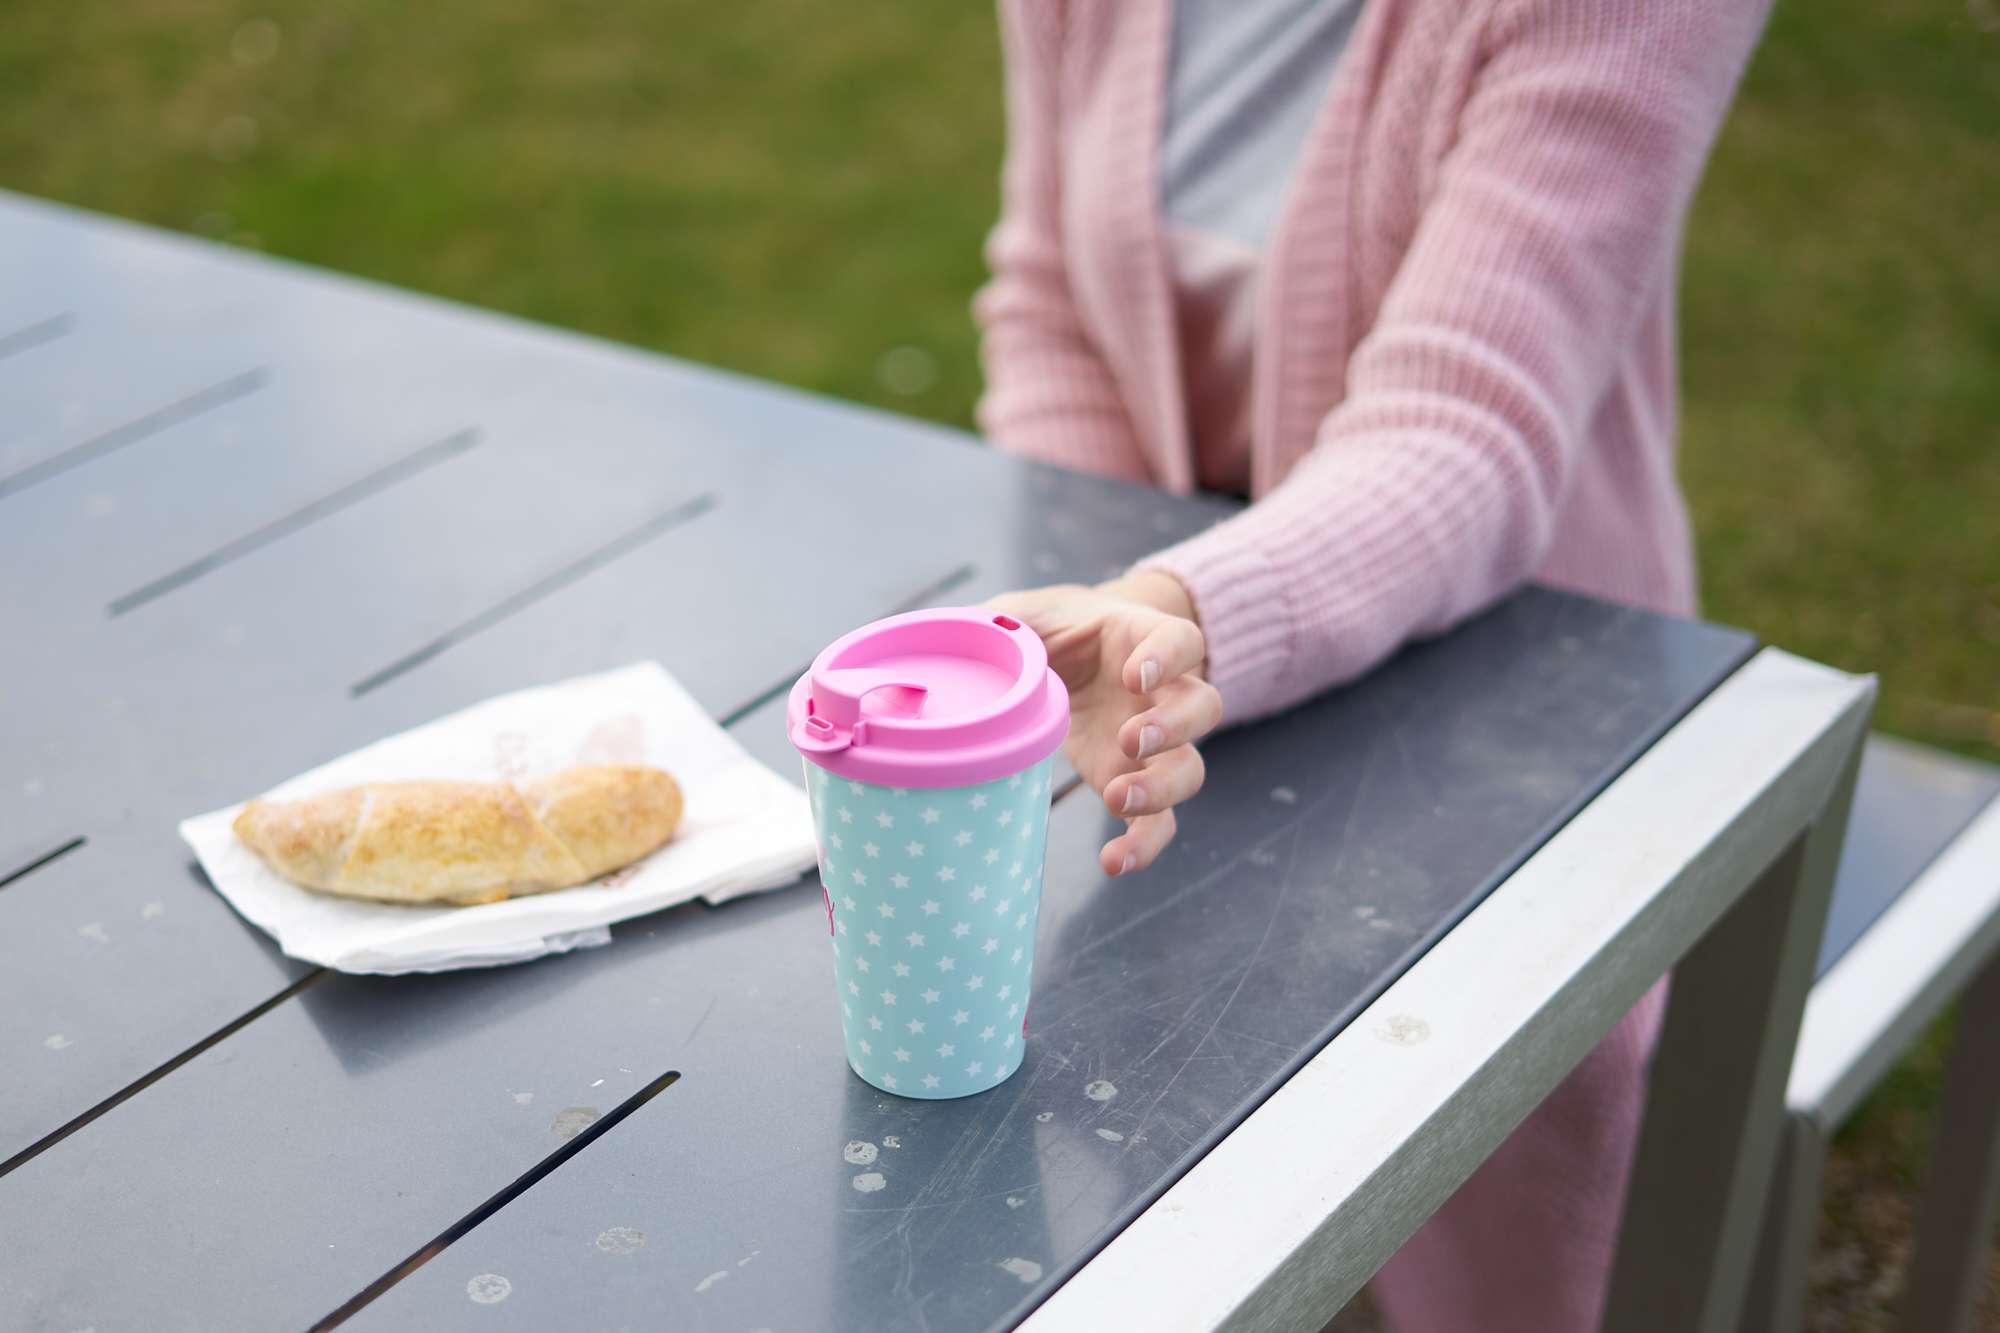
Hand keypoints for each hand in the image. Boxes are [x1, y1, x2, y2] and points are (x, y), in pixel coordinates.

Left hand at [988, 570, 1219, 876]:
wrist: (1064, 657)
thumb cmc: (1049, 630)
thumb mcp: (1023, 614)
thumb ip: (1000, 620)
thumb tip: (965, 632)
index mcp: (1141, 639)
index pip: (1181, 641)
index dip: (1168, 657)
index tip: (1135, 676)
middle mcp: (1163, 691)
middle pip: (1204, 706)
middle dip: (1174, 726)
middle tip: (1129, 740)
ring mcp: (1156, 742)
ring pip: (1190, 767)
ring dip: (1164, 787)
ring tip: (1118, 798)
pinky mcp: (1135, 782)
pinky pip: (1158, 821)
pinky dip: (1144, 845)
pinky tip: (1113, 862)